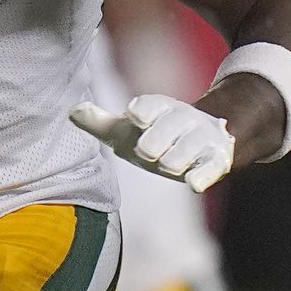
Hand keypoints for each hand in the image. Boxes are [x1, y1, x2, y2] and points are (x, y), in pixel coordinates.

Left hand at [71, 92, 235, 192]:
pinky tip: (193, 183)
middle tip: (149, 151)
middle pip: (159, 135)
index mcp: (159, 108)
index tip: (135, 117)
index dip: (141, 112)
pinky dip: (200, 177)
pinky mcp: (217, 159)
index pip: (149, 106)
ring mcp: (201, 139)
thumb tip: (74, 111)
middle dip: (150, 147)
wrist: (202, 141)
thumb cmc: (155, 134)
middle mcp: (183, 119)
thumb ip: (100, 122)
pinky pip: (209, 170)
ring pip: (180, 155)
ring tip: (169, 161)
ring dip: (170, 162)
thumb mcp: (126, 128)